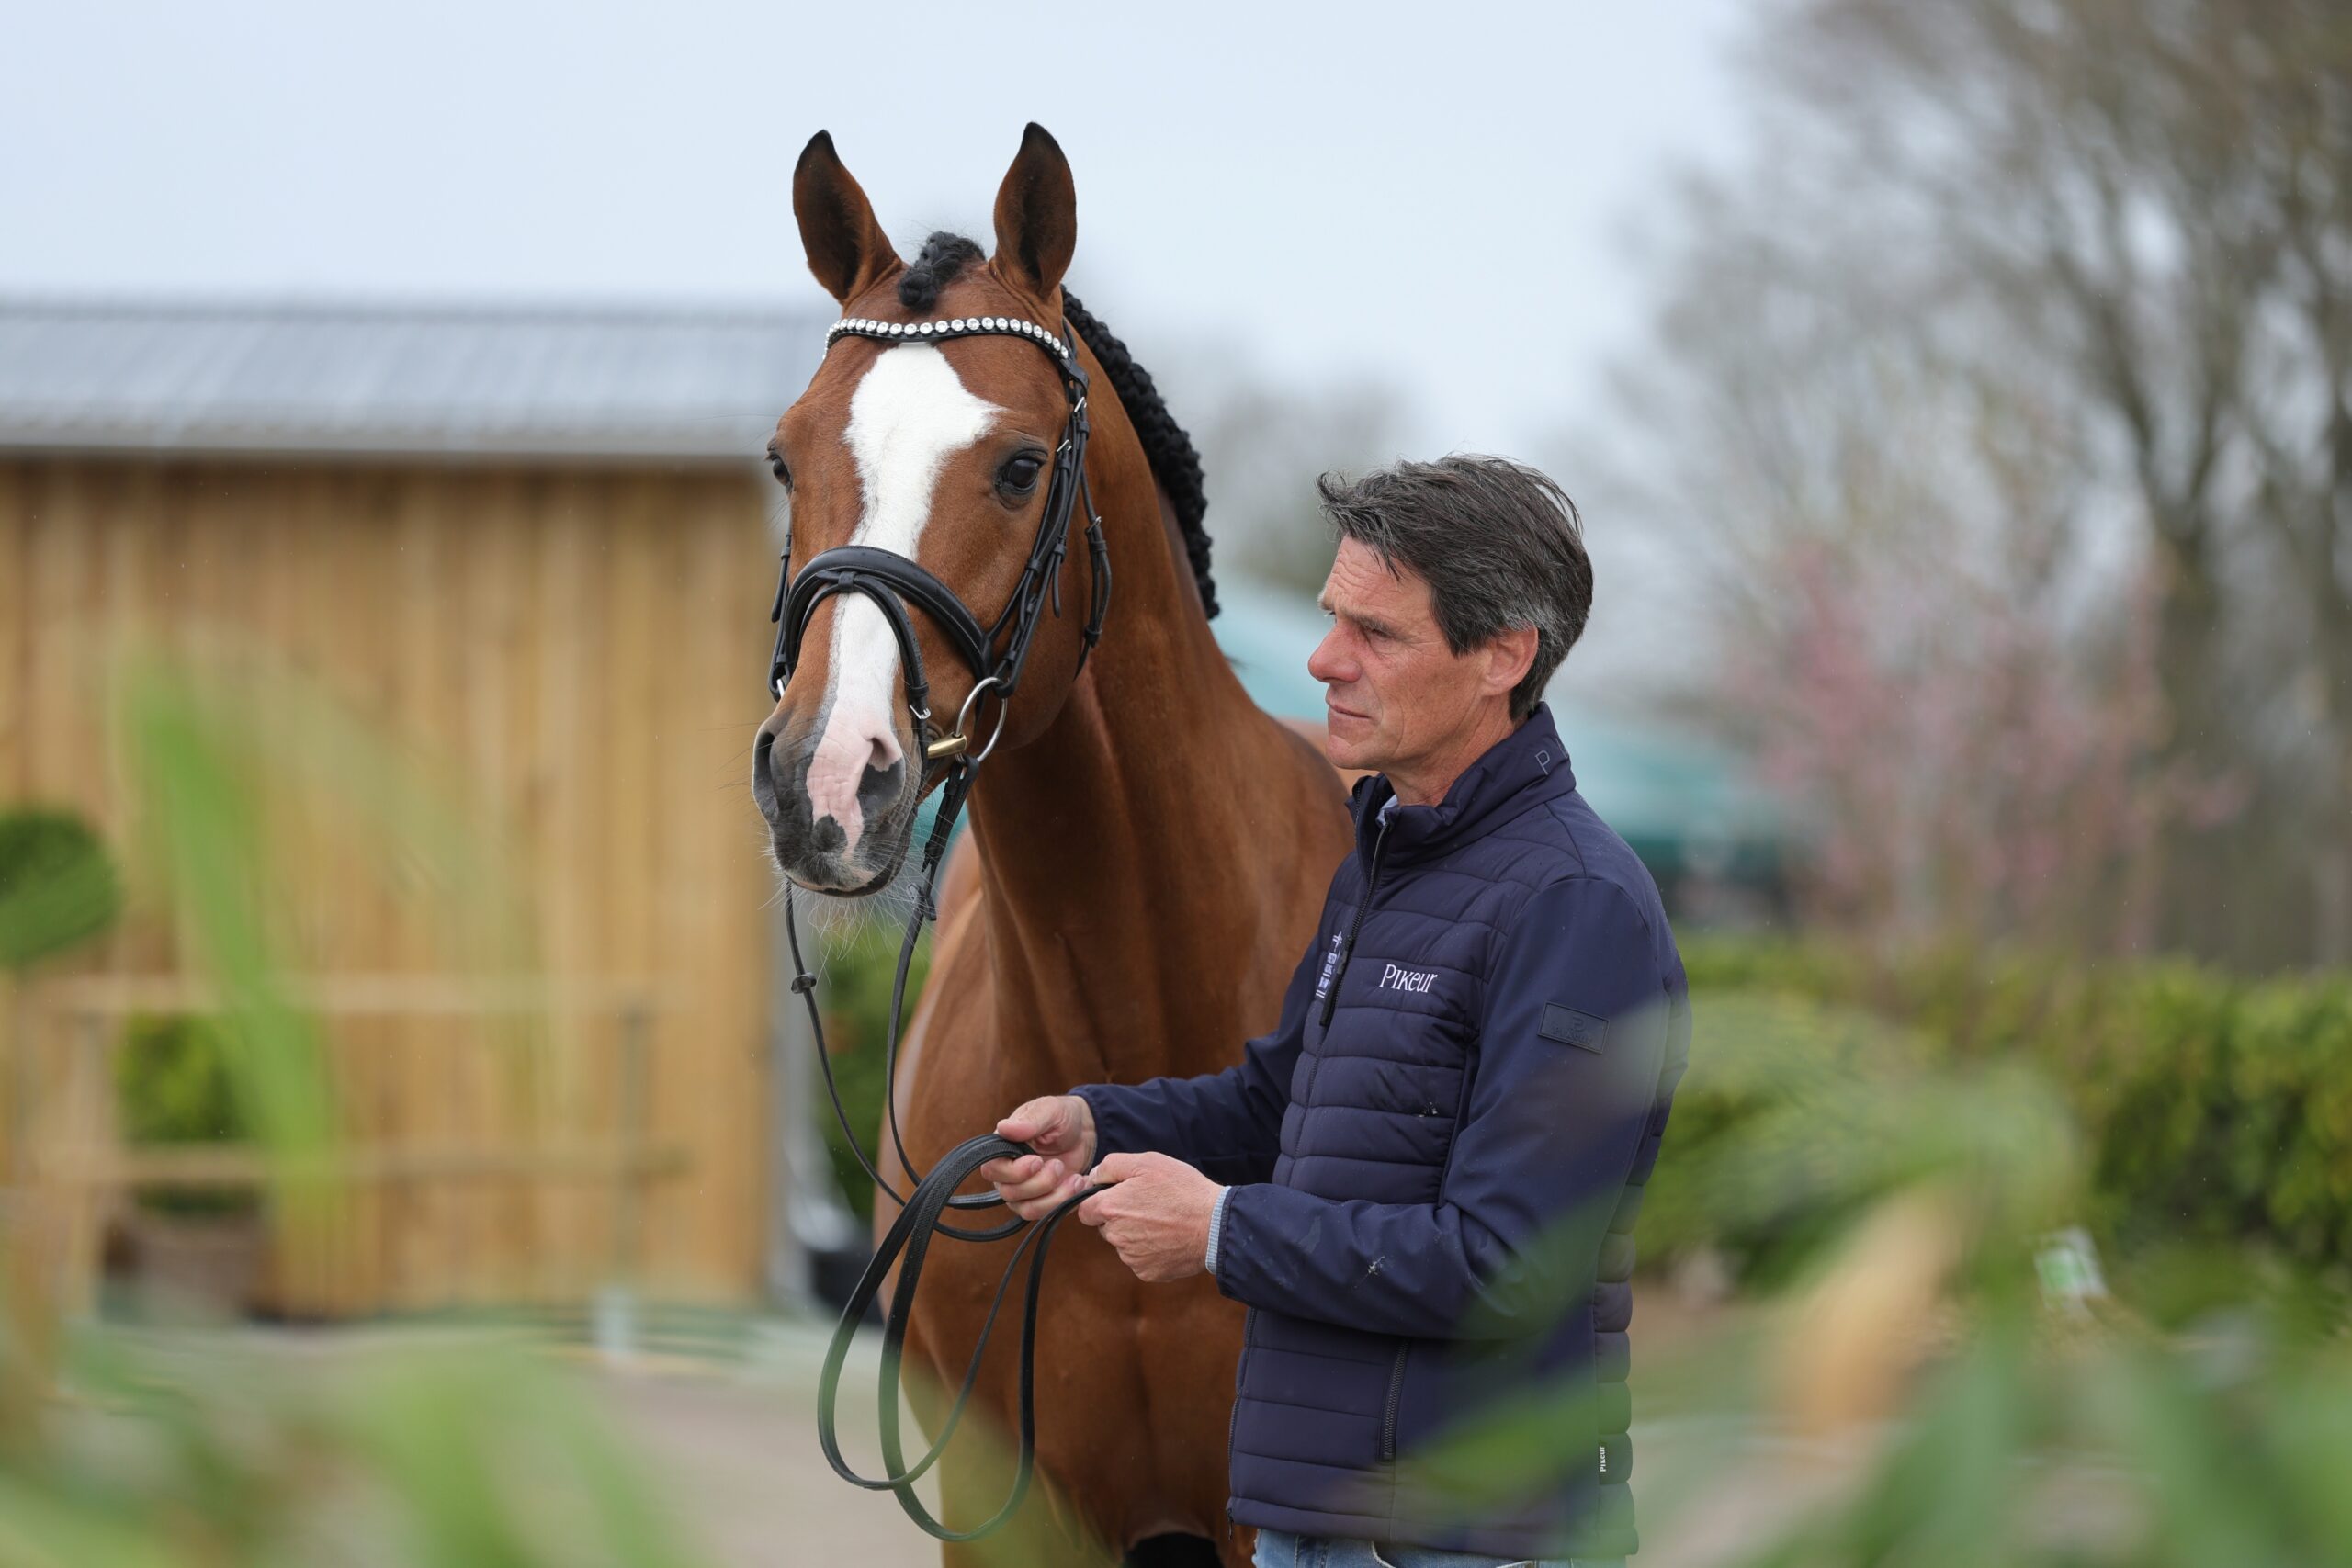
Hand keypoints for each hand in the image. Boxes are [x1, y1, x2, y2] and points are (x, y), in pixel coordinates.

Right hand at [980, 1095, 1096, 1220]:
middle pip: (1010, 1194)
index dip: (1014, 1172)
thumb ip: (1029, 1121)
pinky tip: (1079, 1183)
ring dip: (1054, 1197)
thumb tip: (1003, 1127)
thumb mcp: (1050, 1110)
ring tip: (1075, 1178)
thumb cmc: (1062, 1116)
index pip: (992, 1170)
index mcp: (1003, 1148)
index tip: (1037, 1161)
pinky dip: (1065, 1202)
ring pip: (1027, 1209)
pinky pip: (1046, 1215)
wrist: (1086, 1131)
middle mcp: (1008, 1173)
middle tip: (1059, 1165)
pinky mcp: (1042, 1201)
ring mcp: (1024, 1191)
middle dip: (1040, 1184)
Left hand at [1076, 1153, 1223, 1282]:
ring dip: (1136, 1235)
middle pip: (1105, 1228)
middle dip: (1120, 1218)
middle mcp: (1116, 1236)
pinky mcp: (1147, 1272)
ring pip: (1123, 1244)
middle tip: (1149, 1206)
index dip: (1100, 1202)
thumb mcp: (1147, 1162)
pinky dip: (1151, 1251)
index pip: (1085, 1210)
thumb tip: (1092, 1177)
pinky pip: (1140, 1260)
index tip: (1119, 1197)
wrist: (1214, 1225)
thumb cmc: (1182, 1189)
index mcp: (1110, 1208)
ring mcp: (1131, 1257)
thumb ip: (1111, 1166)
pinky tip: (1169, 1238)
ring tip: (1164, 1221)